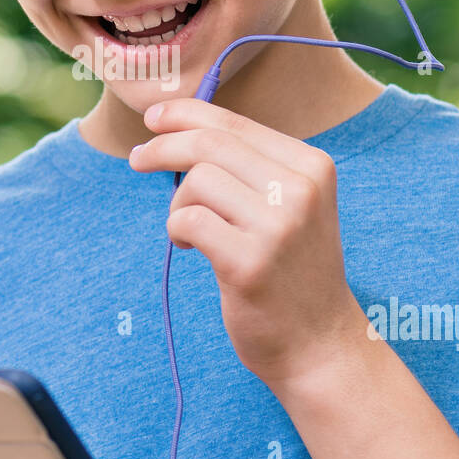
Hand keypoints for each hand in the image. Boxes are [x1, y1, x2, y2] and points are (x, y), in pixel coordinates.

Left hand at [128, 98, 363, 391]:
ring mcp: (278, 226)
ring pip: (196, 181)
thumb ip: (250, 167)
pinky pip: (187, 221)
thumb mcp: (291, 206)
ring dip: (177, 203)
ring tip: (187, 230)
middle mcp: (301, 189)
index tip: (154, 117)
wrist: (320, 344)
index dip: (186, 113)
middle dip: (163, 147)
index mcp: (312, 166)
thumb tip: (179, 126)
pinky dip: (176, 230)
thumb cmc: (291, 271)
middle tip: (138, 160)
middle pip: (209, 144)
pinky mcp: (250, 263)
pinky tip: (188, 247)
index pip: (235, 123)